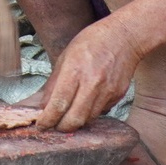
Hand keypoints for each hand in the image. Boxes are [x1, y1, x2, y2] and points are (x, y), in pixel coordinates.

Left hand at [36, 17, 142, 131]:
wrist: (124, 36)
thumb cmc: (93, 42)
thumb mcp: (65, 56)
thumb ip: (53, 83)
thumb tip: (43, 106)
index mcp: (74, 70)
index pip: (58, 104)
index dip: (47, 120)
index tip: (41, 125)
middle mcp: (92, 83)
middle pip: (74, 120)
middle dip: (61, 128)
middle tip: (54, 125)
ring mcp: (107, 91)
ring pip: (88, 120)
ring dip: (76, 121)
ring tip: (69, 114)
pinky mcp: (117, 96)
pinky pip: (100, 112)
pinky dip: (90, 112)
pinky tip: (86, 102)